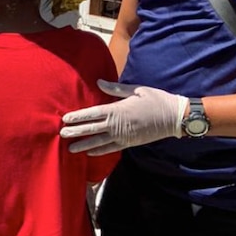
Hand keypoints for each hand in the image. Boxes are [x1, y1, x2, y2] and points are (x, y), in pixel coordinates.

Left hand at [59, 80, 188, 155]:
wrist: (174, 117)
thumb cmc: (155, 99)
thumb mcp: (135, 90)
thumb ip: (115, 88)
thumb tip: (98, 82)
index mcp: (117, 110)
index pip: (92, 114)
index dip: (77, 117)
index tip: (65, 119)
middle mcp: (118, 125)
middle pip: (92, 129)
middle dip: (76, 132)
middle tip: (61, 134)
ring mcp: (123, 136)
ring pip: (99, 142)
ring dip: (84, 145)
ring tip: (70, 148)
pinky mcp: (129, 143)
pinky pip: (111, 149)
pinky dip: (99, 151)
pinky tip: (89, 153)